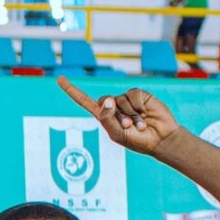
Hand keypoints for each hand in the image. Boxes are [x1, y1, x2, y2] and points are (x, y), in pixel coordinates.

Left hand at [56, 75, 182, 157]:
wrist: (160, 138)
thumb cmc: (138, 140)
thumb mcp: (118, 134)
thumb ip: (108, 119)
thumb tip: (108, 99)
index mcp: (103, 117)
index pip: (84, 101)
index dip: (72, 90)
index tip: (59, 79)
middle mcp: (113, 106)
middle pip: (104, 101)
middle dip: (116, 116)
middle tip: (128, 127)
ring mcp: (125, 99)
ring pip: (120, 100)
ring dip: (130, 115)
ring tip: (140, 124)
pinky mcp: (139, 95)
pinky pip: (132, 94)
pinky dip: (138, 107)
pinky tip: (146, 114)